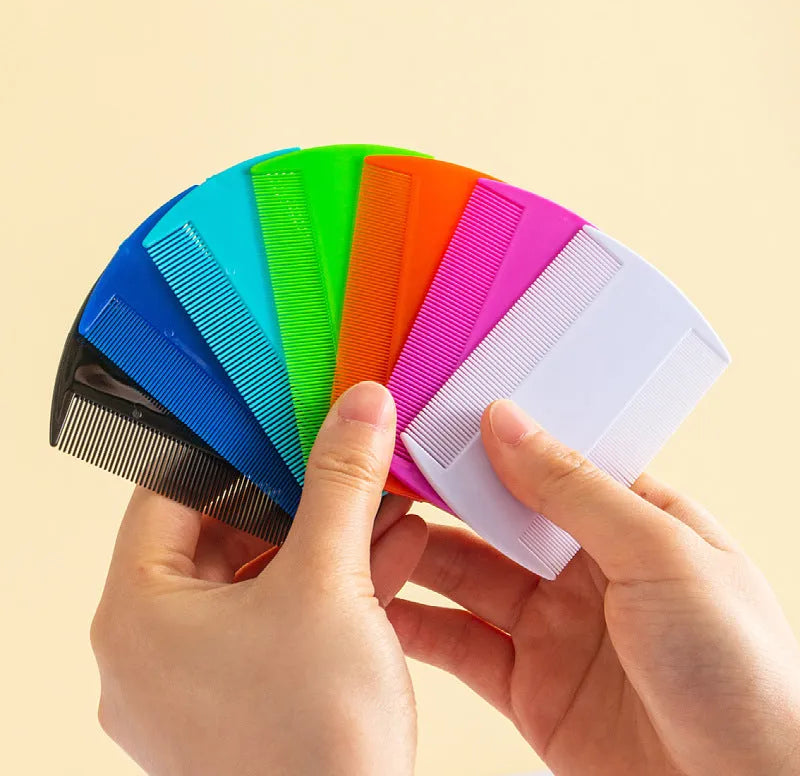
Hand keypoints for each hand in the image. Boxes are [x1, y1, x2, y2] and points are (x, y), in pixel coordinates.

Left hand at [90, 382, 426, 775]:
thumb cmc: (313, 744)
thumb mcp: (331, 584)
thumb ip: (342, 484)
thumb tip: (359, 409)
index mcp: (139, 613)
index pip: (169, 492)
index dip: (229, 448)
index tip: (280, 420)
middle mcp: (156, 648)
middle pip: (223, 533)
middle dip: (300, 496)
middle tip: (343, 459)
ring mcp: (199, 680)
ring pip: (263, 578)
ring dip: (327, 538)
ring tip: (382, 504)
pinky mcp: (244, 700)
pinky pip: (282, 620)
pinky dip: (331, 585)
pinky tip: (390, 554)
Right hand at [388, 399, 799, 775]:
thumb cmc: (743, 670)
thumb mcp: (661, 553)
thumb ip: (575, 488)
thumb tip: (506, 421)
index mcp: (630, 523)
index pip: (547, 464)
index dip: (492, 443)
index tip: (435, 421)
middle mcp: (586, 570)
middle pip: (497, 519)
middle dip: (442, 496)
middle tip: (383, 470)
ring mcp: (555, 630)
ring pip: (469, 578)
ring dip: (420, 555)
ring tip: (367, 528)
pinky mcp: (529, 689)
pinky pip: (460, 647)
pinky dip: (418, 626)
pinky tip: (381, 603)